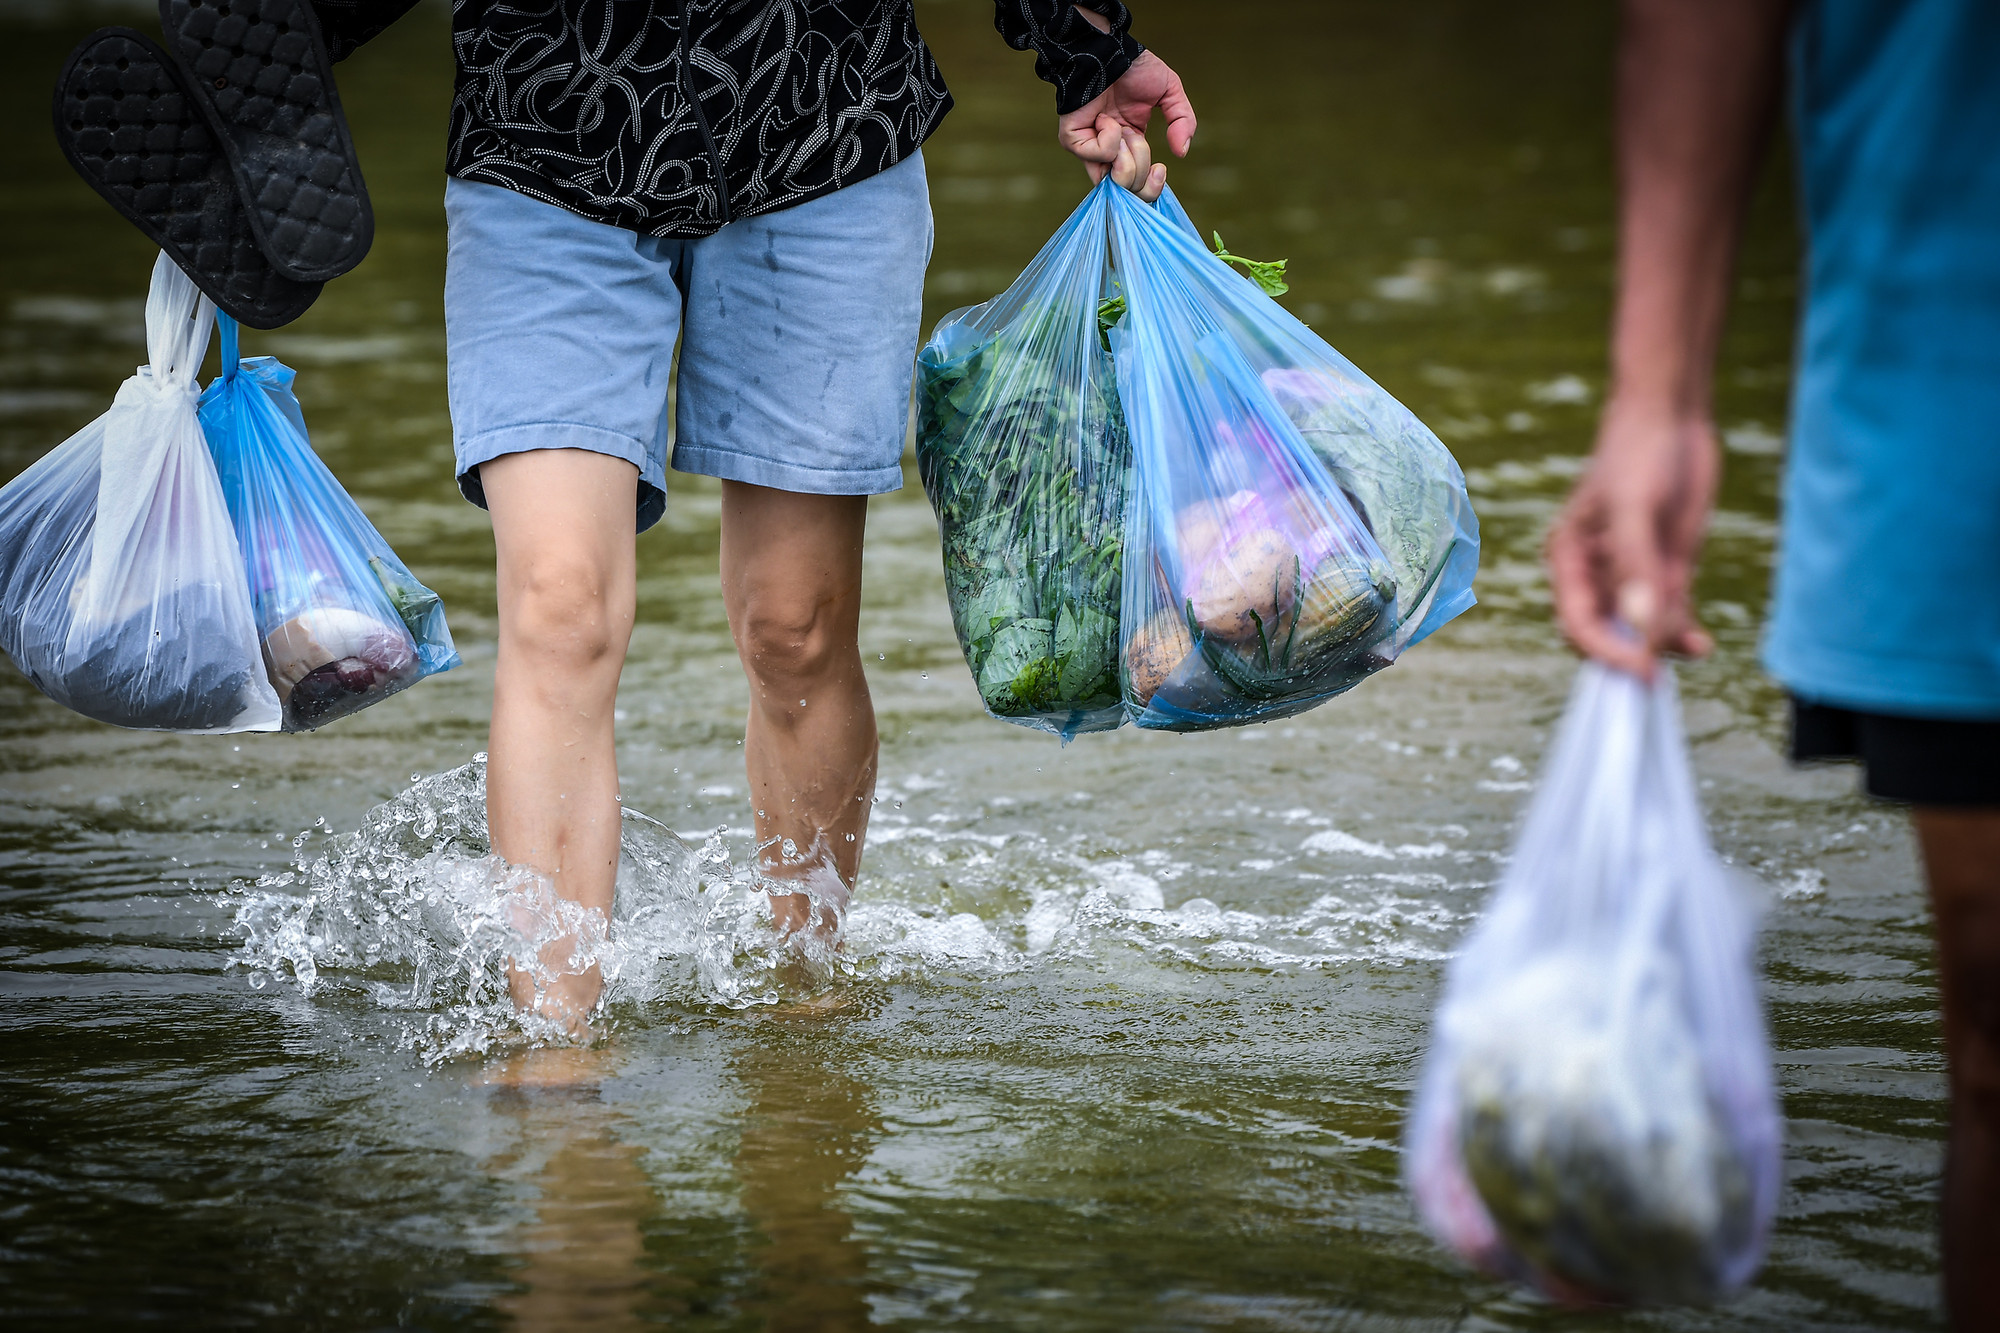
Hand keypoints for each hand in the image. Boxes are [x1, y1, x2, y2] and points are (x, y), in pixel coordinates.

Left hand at [1058, 49, 1195, 189]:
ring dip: (1129, 155)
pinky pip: (1100, 155)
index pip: (1137, 187)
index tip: (1162, 169)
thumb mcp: (1170, 93)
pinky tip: (1104, 118)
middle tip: (1137, 141)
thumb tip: (1182, 151)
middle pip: (1127, 191)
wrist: (1109, 49)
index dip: (1151, 188)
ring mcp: (1089, 149)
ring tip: (1123, 129)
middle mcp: (1108, 153)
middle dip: (1141, 172)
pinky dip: (1110, 138)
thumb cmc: (1135, 68)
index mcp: (1129, 146)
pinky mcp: (1072, 140)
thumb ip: (1183, 121)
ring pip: (1114, 180)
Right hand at [1545, 398, 1719, 677]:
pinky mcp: (1665, 570)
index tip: (1641, 670)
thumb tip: (1643, 628)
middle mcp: (1596, 575)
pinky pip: (1671, 615)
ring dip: (1664, 647)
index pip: (1578, 624)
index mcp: (1569, 561)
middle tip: (1661, 678)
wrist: (1672, 417)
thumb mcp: (1634, 509)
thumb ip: (1636, 568)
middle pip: (1606, 636)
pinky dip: (1684, 634)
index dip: (1606, 652)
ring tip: (1696, 648)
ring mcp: (1633, 575)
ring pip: (1642, 631)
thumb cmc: (1637, 453)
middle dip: (1632, 656)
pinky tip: (1702, 644)